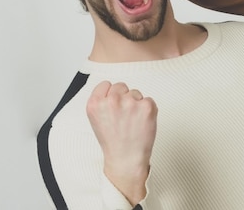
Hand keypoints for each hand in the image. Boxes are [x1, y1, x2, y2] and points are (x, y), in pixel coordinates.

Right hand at [86, 81, 157, 203]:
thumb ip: (101, 101)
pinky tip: (141, 122)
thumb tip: (111, 87)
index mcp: (95, 103)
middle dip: (123, 98)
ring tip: (131, 122)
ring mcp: (130, 102)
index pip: (105, 84)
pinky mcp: (147, 106)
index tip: (112, 107)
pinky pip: (148, 100)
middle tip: (123, 117)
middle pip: (121, 86)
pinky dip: (147, 110)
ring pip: (135, 92)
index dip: (110, 95)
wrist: (126, 160)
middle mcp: (111, 101)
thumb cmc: (113, 141)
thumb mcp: (96, 119)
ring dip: (135, 104)